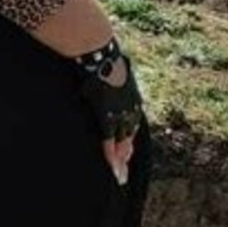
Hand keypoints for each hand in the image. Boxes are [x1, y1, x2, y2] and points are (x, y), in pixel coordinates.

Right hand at [72, 37, 146, 182]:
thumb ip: (107, 76)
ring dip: (120, 161)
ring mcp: (120, 112)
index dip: (127, 140)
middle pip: (129, 138)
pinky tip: (111, 168)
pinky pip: (109, 140)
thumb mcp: (109, 68)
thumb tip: (97, 70)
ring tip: (118, 177)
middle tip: (123, 173)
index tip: (126, 153)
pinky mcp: (107, 114)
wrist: (99, 49)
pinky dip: (110, 155)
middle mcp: (129, 108)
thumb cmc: (100, 55)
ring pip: (121, 143)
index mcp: (131, 98)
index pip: (131, 125)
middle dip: (125, 155)